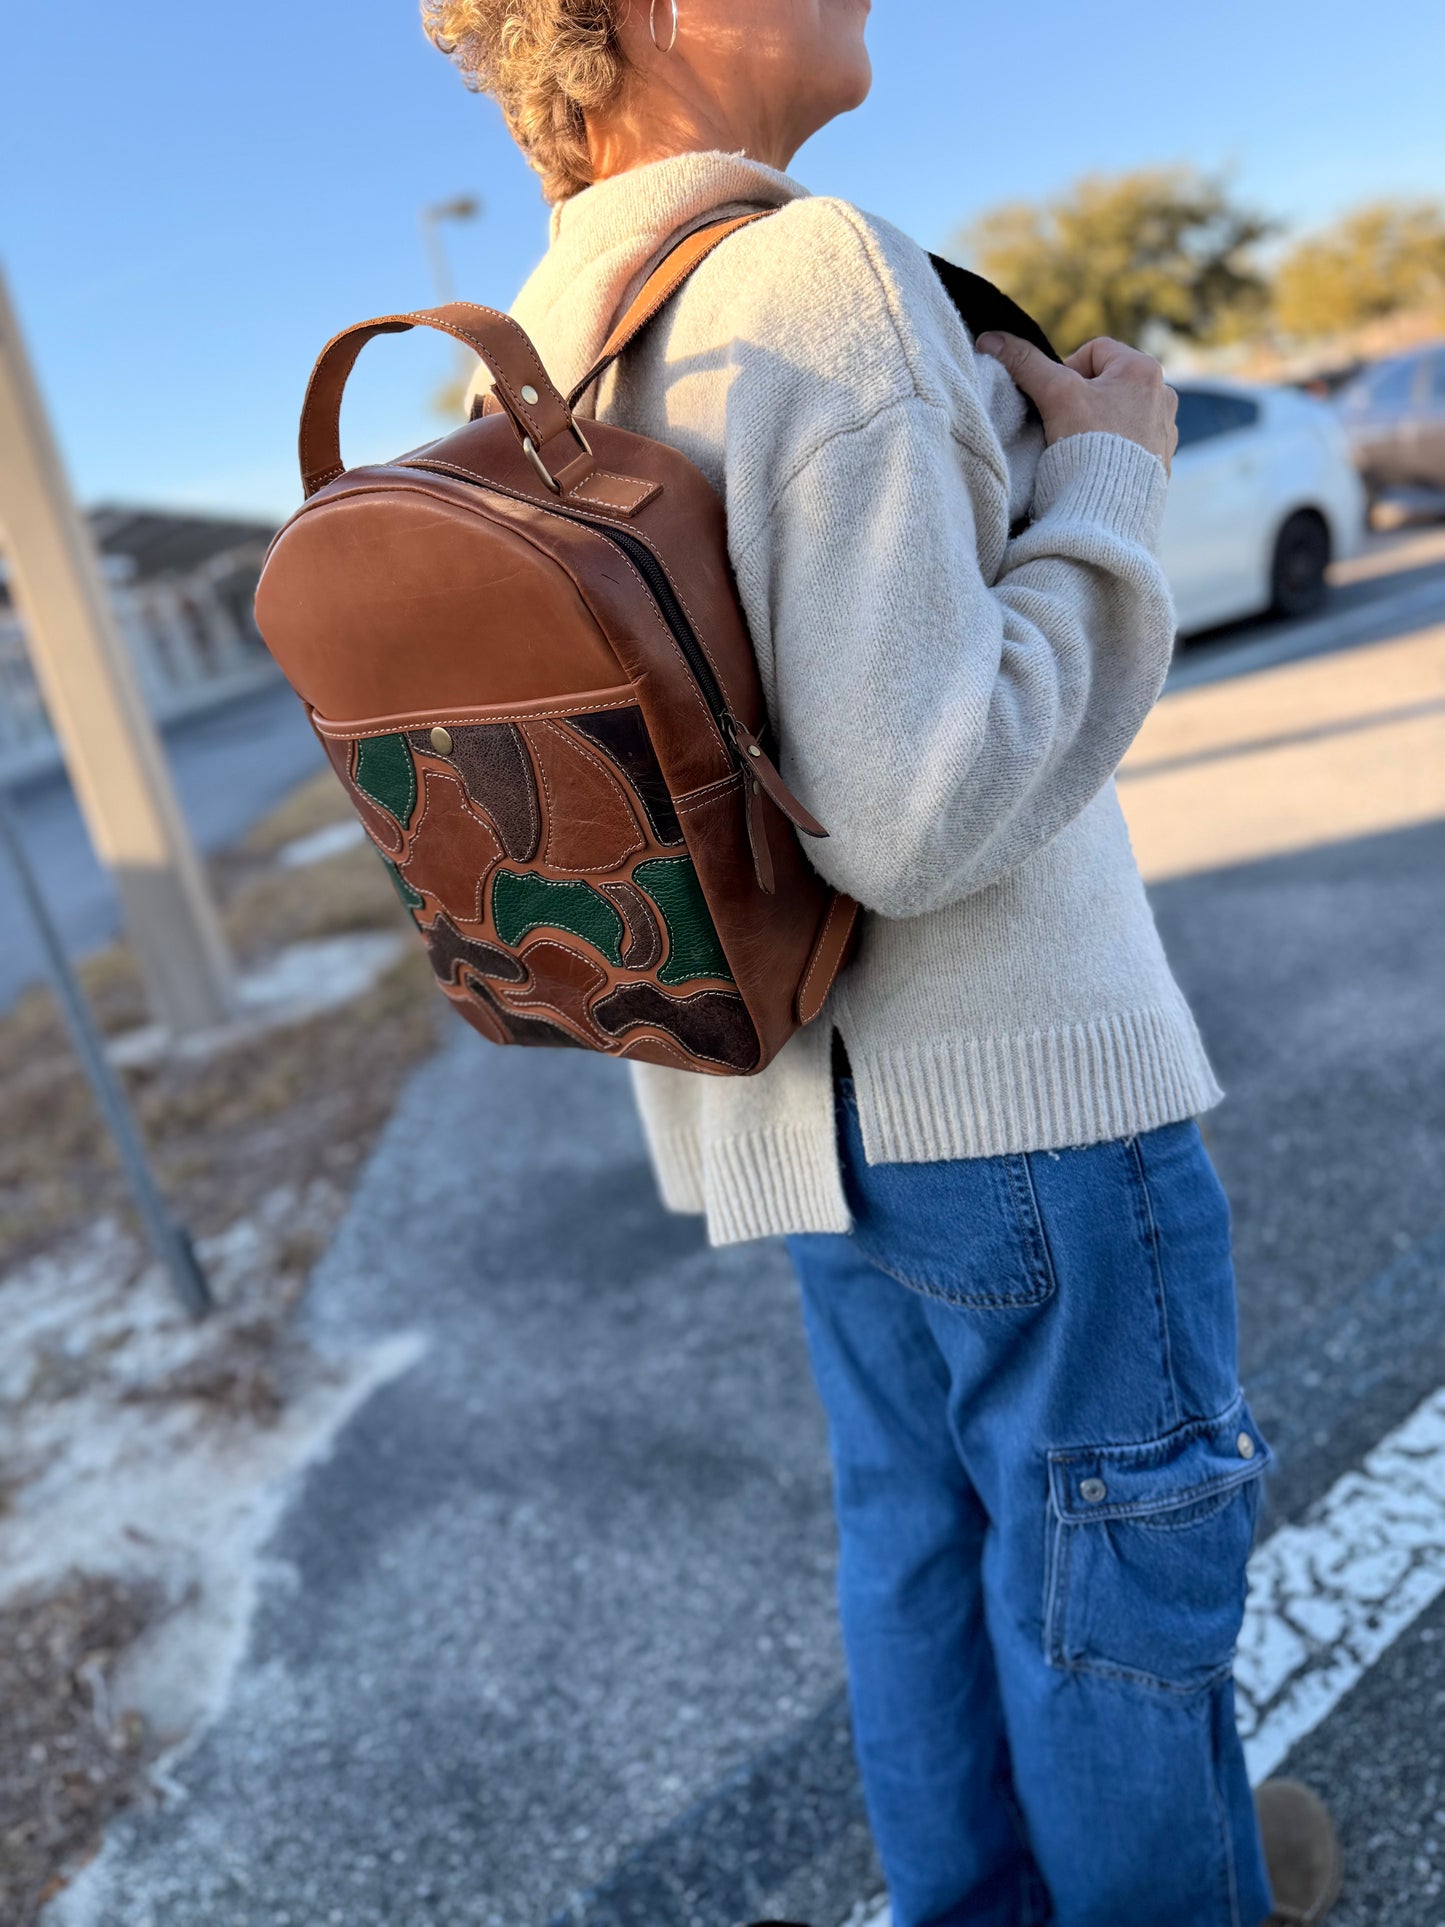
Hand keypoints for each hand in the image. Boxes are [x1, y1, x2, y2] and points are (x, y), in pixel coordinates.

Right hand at [976, 332, 1178, 474]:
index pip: (1093, 352)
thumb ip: (1024, 363)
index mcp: (1145, 369)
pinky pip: (1130, 443)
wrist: (1109, 511)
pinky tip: (1097, 466)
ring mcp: (1165, 430)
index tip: (1055, 402)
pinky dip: (1112, 449)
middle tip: (1064, 426)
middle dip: (1082, 401)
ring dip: (1097, 425)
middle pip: (1105, 383)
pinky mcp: (1161, 461)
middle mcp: (1164, 395)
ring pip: (1117, 413)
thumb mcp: (1055, 395)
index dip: (1065, 373)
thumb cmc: (1089, 446)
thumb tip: (991, 339)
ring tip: (1081, 448)